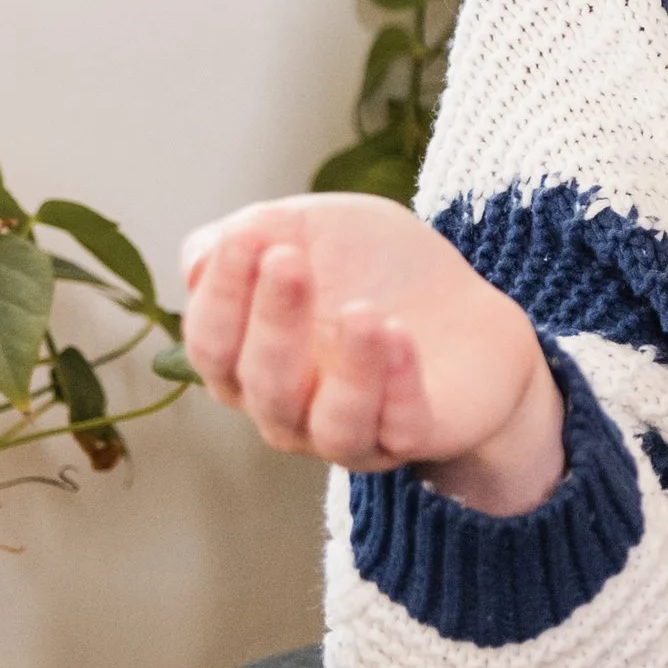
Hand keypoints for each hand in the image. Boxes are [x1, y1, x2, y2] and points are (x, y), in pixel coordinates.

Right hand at [181, 195, 565, 515]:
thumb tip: (201, 258)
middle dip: (272, 322)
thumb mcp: (317, 227)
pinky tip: (402, 336)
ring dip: (347, 368)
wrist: (467, 310)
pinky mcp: (410, 440)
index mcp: (248, 362)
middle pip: (263, 385)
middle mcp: (287, 410)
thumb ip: (258, 231)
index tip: (245, 239)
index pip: (212, 343)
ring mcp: (348, 434)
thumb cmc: (373, 268)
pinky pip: (399, 428)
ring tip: (364, 312)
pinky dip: (399, 386)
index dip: (221, 296)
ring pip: (332, 424)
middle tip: (289, 260)